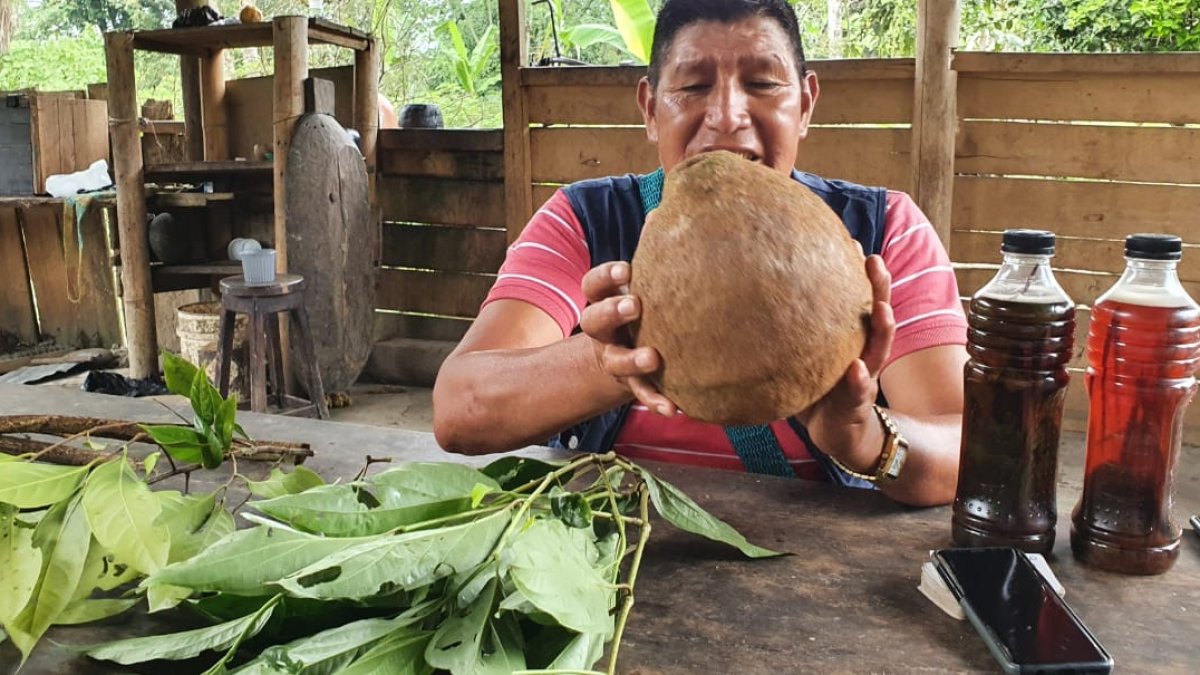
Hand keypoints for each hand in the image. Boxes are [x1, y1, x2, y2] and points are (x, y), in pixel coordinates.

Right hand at [579, 261, 677, 415]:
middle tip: (635, 305)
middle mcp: (604, 330)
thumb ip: (654, 251)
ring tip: (652, 358)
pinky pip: (641, 394)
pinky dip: (655, 401)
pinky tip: (674, 409)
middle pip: (593, 320)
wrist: (635, 353)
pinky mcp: (632, 384)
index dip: (606, 276)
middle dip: (612, 311)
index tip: (626, 268)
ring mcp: (614, 358)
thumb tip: (664, 209)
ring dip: (631, 359)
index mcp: (604, 298)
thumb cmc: (649, 305)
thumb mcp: (647, 279)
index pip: (593, 283)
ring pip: (614, 361)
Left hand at [794, 255, 895, 469]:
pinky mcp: (858, 403)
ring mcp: (866, 375)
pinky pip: (860, 390)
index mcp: (851, 336)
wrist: (836, 431)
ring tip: (881, 308)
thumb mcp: (806, 353)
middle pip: (876, 312)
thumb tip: (749, 294)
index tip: (853, 242)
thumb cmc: (818, 387)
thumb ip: (792, 328)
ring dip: (882, 327)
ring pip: (879, 348)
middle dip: (879, 287)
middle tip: (874, 261)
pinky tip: (856, 367)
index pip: (858, 298)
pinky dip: (859, 379)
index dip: (858, 272)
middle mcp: (864, 350)